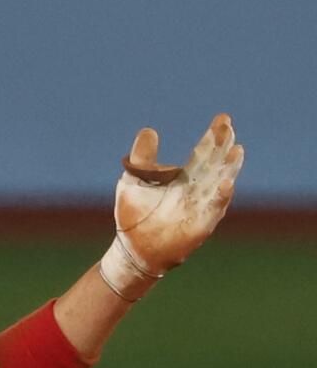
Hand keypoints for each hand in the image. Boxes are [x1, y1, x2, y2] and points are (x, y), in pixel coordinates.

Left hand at [102, 114, 244, 296]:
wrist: (131, 249)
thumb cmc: (134, 214)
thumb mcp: (133, 180)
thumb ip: (142, 157)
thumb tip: (149, 130)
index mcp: (186, 176)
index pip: (204, 152)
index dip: (214, 136)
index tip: (224, 118)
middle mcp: (198, 189)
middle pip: (215, 164)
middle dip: (222, 146)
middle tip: (228, 126)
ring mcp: (202, 207)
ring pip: (220, 184)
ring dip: (228, 169)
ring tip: (236, 151)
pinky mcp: (200, 226)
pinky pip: (213, 210)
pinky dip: (220, 198)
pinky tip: (227, 184)